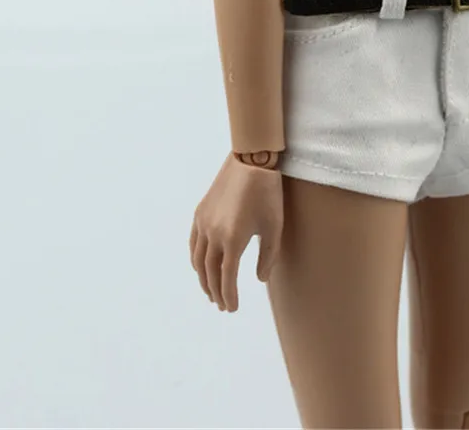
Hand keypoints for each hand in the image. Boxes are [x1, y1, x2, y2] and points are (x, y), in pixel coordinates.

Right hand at [189, 152, 283, 310]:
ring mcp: (203, 223)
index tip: (232, 308)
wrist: (251, 161)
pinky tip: (201, 266)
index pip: (227, 277)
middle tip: (223, 305)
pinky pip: (193, 243)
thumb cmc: (268, 193)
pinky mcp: (200, 213)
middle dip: (216, 291)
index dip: (229, 295)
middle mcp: (213, 234)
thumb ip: (268, 256)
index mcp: (233, 239)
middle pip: (210, 272)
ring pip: (198, 260)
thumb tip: (259, 279)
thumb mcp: (274, 227)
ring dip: (203, 279)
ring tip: (211, 291)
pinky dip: (195, 259)